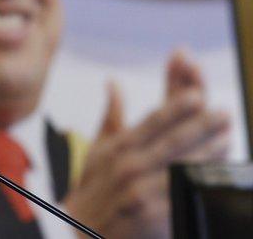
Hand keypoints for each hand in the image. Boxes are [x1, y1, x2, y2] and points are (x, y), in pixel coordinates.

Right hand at [63, 51, 230, 238]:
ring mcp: (141, 190)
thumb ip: (111, 115)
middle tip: (223, 113)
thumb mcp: (96, 149)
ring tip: (226, 138)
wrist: (79, 228)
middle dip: (200, 126)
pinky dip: (198, 182)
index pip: (151, 122)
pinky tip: (214, 174)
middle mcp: (128, 166)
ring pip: (181, 167)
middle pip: (171, 141)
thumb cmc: (92, 187)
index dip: (175, 108)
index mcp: (117, 147)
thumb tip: (114, 82)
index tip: (197, 95)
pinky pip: (182, 194)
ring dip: (208, 152)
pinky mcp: (151, 214)